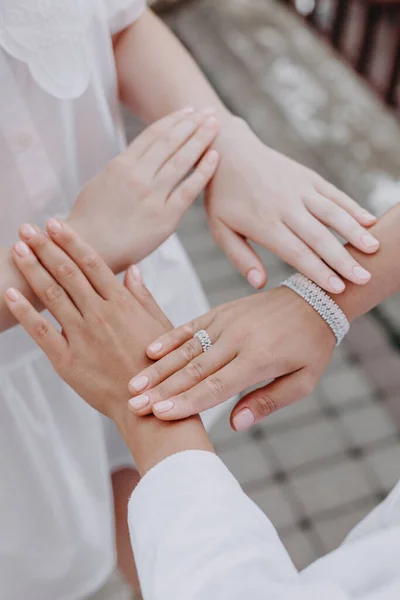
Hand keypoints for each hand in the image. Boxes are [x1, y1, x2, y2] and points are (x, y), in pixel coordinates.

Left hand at [4, 220, 170, 423]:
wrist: (149, 406)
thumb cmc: (159, 367)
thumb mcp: (160, 326)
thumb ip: (142, 296)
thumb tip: (132, 270)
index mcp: (123, 304)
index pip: (92, 263)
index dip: (71, 241)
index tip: (54, 224)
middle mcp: (100, 315)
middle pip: (68, 273)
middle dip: (45, 247)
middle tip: (27, 228)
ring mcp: (82, 337)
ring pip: (52, 295)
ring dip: (33, 269)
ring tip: (17, 249)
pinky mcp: (67, 361)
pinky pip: (41, 331)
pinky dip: (25, 312)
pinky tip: (11, 294)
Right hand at [68, 107, 219, 272]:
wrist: (87, 250)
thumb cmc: (90, 221)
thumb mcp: (99, 184)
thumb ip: (121, 170)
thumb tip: (137, 159)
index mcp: (120, 165)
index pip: (152, 135)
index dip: (173, 120)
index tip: (188, 111)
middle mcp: (137, 176)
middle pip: (170, 142)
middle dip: (192, 124)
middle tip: (208, 111)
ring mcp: (152, 197)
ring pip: (181, 161)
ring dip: (201, 139)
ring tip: (215, 125)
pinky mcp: (164, 218)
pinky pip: (188, 190)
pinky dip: (203, 171)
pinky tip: (215, 157)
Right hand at [127, 286, 335, 429]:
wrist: (314, 299)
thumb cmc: (311, 346)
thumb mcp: (303, 380)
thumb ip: (268, 402)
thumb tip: (236, 424)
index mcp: (260, 359)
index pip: (216, 386)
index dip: (186, 402)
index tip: (160, 415)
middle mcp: (238, 338)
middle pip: (193, 370)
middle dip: (161, 391)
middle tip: (133, 406)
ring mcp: (226, 322)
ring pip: (186, 349)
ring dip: (158, 368)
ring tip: (134, 385)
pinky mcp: (221, 311)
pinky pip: (191, 326)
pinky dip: (169, 338)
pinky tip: (149, 351)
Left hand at [207, 117, 378, 292]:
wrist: (228, 152)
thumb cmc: (223, 198)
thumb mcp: (220, 230)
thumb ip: (241, 258)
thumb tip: (260, 284)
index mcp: (263, 223)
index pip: (296, 251)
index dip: (318, 271)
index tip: (337, 288)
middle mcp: (285, 205)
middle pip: (319, 236)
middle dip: (343, 259)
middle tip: (364, 278)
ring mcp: (299, 189)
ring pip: (332, 212)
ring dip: (355, 231)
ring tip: (374, 250)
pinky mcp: (307, 177)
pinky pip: (334, 194)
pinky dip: (353, 207)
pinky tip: (370, 221)